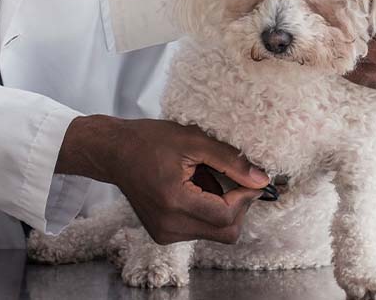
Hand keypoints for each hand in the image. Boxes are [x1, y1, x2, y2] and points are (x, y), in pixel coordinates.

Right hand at [56, 116, 269, 244]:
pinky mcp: (163, 234)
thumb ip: (230, 160)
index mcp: (174, 202)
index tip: (250, 177)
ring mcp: (164, 234)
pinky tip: (194, 189)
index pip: (227, 216)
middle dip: (238, 206)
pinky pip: (200, 230)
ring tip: (205, 180)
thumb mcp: (194, 140)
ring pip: (216, 233)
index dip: (246, 197)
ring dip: (222, 208)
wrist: (114, 152)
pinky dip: (207, 212)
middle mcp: (169, 226)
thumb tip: (261, 180)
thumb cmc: (148, 141)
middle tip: (232, 179)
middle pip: (226, 232)